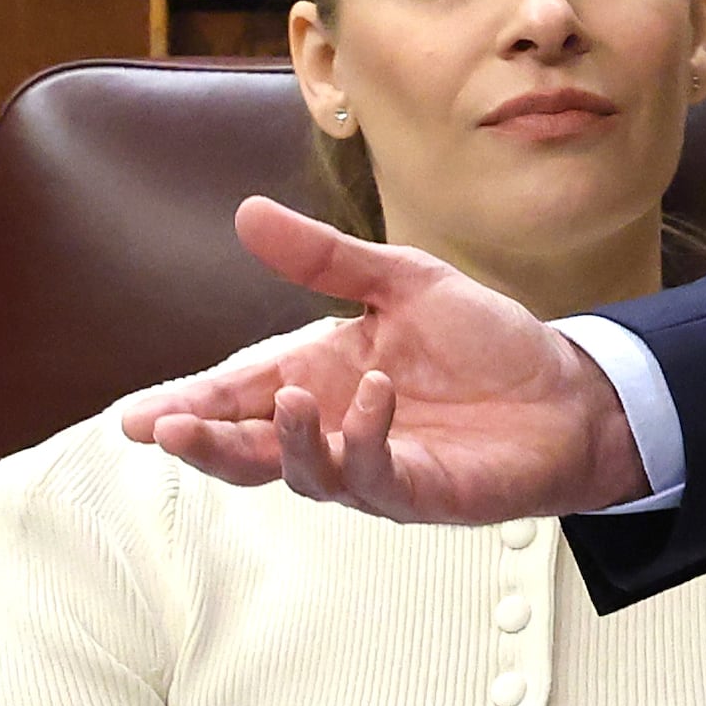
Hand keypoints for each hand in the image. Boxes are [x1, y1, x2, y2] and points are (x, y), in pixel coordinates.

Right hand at [112, 199, 654, 523]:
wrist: (570, 390)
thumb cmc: (487, 344)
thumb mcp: (403, 281)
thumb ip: (326, 258)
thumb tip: (246, 213)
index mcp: (321, 378)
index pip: (239, 396)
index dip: (188, 408)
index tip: (135, 419)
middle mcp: (335, 430)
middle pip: (250, 450)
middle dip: (205, 442)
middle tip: (165, 430)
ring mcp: (374, 468)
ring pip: (303, 473)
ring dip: (285, 440)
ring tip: (284, 398)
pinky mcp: (420, 492)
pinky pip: (376, 473)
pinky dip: (365, 436)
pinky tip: (374, 396)